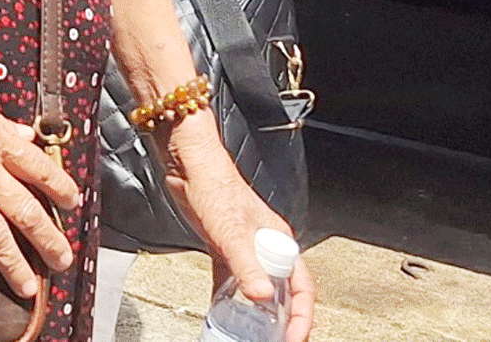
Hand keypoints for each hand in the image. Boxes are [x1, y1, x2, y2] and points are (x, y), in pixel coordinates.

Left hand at [164, 121, 316, 340]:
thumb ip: (246, 266)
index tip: (295, 337)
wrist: (188, 166)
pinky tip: (220, 312)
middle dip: (284, 320)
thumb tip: (261, 298)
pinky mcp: (222, 246)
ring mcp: (244, 247)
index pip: (302, 288)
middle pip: (283, 291)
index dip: (301, 316)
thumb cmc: (215, 187)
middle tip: (278, 340)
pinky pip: (230, 280)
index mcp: (279, 243)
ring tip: (253, 335)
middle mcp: (265, 247)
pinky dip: (227, 297)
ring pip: (257, 288)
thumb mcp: (231, 232)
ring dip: (256, 313)